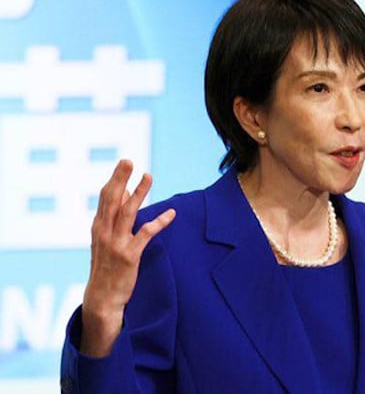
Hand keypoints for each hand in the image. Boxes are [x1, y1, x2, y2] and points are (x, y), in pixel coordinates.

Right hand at [80, 160, 175, 356]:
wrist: (102, 298)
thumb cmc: (106, 265)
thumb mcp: (106, 239)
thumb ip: (115, 216)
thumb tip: (126, 192)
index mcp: (98, 226)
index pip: (106, 197)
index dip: (115, 179)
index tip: (125, 162)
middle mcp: (104, 232)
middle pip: (112, 200)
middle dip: (120, 179)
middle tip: (128, 160)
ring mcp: (116, 244)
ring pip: (128, 212)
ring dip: (139, 193)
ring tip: (148, 176)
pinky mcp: (129, 256)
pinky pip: (145, 235)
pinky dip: (159, 222)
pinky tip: (171, 213)